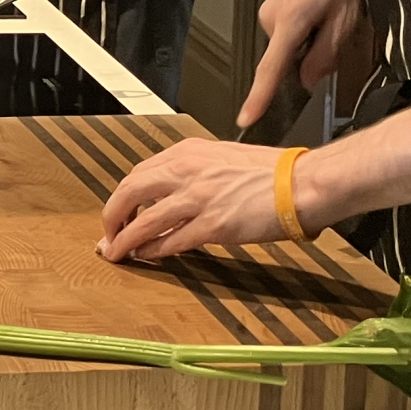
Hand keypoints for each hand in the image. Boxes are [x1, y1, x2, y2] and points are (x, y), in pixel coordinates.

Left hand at [99, 137, 297, 261]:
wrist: (302, 183)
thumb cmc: (272, 172)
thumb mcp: (224, 158)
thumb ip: (196, 171)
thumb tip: (175, 192)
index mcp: (189, 152)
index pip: (140, 173)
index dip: (124, 196)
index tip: (120, 210)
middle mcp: (187, 171)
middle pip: (129, 192)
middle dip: (112, 215)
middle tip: (108, 233)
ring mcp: (198, 199)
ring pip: (144, 221)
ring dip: (125, 240)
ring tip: (115, 253)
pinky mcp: (213, 225)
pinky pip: (171, 241)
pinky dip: (153, 251)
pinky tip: (146, 257)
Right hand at [241, 0, 363, 127]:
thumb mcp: (344, 18)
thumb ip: (325, 54)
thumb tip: (306, 80)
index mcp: (288, 23)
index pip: (270, 69)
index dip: (259, 97)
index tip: (245, 121)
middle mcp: (270, 18)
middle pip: (288, 57)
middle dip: (311, 58)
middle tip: (341, 34)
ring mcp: (269, 9)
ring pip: (291, 43)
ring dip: (312, 40)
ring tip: (337, 12)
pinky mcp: (275, 2)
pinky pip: (290, 29)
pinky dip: (308, 28)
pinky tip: (327, 7)